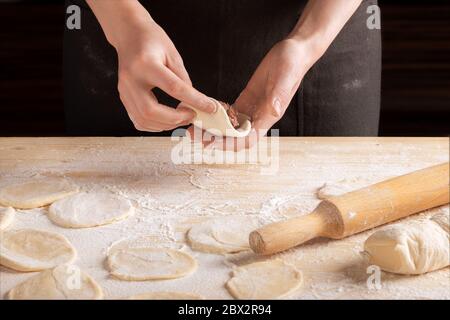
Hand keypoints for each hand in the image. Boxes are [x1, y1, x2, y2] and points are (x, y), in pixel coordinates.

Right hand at [111, 14, 215, 131]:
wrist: (128, 35)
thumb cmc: (151, 40)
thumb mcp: (172, 54)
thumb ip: (183, 79)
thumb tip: (196, 101)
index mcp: (145, 64)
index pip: (173, 88)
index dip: (194, 100)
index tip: (210, 107)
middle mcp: (131, 79)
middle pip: (152, 111)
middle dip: (176, 119)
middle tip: (192, 114)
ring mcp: (124, 91)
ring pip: (144, 120)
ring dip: (167, 125)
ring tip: (182, 117)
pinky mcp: (123, 98)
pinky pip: (138, 121)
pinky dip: (155, 126)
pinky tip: (167, 120)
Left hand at [189, 39, 315, 149]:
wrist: (294, 52)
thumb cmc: (293, 63)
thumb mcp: (286, 76)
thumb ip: (279, 95)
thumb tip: (274, 111)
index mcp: (269, 116)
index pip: (247, 139)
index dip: (230, 144)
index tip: (211, 144)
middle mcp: (259, 117)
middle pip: (235, 136)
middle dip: (215, 139)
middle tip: (194, 136)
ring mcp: (252, 109)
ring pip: (230, 126)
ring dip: (213, 129)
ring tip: (194, 127)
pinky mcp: (246, 99)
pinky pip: (229, 112)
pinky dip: (216, 114)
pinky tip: (203, 111)